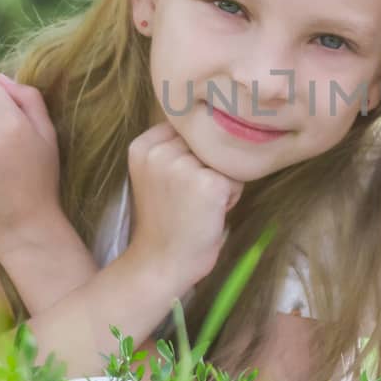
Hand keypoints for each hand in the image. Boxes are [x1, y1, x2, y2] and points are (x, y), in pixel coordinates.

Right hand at [125, 122, 243, 289]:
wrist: (162, 263)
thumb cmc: (166, 220)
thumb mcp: (157, 174)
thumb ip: (174, 146)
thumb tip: (214, 117)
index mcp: (143, 145)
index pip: (189, 129)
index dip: (193, 155)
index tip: (178, 183)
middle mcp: (159, 151)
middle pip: (208, 141)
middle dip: (209, 166)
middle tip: (191, 198)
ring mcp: (182, 166)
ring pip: (225, 158)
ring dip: (222, 180)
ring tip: (201, 205)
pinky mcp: (208, 183)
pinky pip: (237, 177)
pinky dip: (232, 196)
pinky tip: (211, 213)